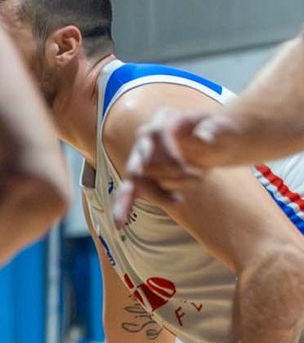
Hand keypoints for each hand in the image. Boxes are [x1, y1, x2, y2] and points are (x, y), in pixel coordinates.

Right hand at [116, 107, 232, 221]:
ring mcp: (142, 158)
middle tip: (195, 179)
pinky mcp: (143, 177)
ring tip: (179, 200)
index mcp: (164, 119)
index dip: (168, 152)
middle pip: (143, 159)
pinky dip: (123, 207)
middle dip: (165, 175)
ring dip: (157, 193)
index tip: (185, 168)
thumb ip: (215, 129)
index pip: (155, 133)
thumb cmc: (218, 132)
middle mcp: (147, 138)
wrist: (215, 142)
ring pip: (137, 180)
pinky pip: (129, 192)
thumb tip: (203, 139)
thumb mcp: (223, 127)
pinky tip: (120, 223)